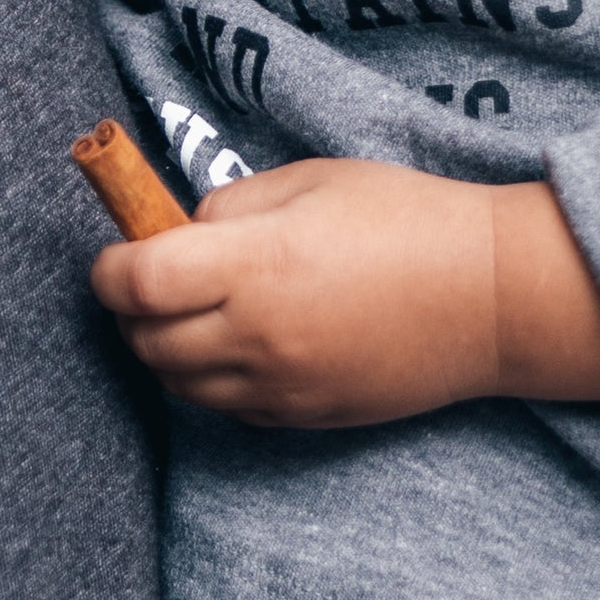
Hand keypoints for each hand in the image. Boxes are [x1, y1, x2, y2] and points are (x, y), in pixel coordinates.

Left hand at [85, 155, 599, 424]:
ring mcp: (281, 386)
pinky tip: (246, 342)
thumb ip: (231, 208)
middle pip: (146, 342)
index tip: (118, 251)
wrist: (490, 295)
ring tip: (195, 310)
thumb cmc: (406, 219)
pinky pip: (229, 408)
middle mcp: (258, 335)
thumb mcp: (310, 181)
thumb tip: (180, 232)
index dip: (109, 267)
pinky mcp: (305, 417)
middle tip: (151, 278)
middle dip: (132, 310)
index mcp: (254, 265)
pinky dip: (216, 379)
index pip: (134, 282)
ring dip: (168, 348)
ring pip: (180, 385)